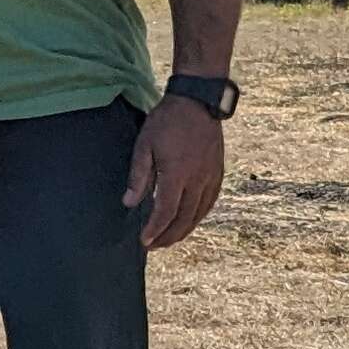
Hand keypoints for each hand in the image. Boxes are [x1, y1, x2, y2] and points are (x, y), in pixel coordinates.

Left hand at [124, 95, 224, 249]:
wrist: (198, 102)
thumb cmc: (167, 121)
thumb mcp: (144, 145)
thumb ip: (139, 176)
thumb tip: (129, 203)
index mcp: (177, 174)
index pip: (166, 211)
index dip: (155, 230)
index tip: (144, 241)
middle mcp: (198, 180)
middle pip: (184, 218)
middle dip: (168, 236)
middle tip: (153, 245)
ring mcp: (211, 177)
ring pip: (199, 213)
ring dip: (184, 230)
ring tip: (169, 239)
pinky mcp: (218, 173)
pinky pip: (210, 202)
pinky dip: (199, 216)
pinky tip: (189, 221)